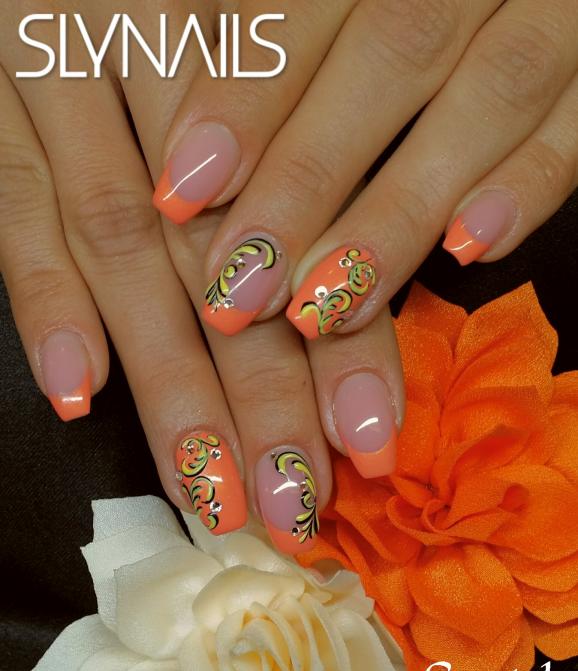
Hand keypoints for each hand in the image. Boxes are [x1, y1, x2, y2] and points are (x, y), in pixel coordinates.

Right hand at [0, 1, 345, 554]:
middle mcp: (165, 74)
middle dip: (260, 392)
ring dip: (167, 380)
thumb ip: (307, 162)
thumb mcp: (274, 55)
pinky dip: (43, 301)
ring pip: (124, 250)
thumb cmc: (207, 7)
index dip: (343, 342)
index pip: (311, 226)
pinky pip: (16, 204)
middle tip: (290, 500)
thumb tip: (352, 296)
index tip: (365, 440)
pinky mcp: (0, 99)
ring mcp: (68, 80)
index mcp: (260, 60)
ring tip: (204, 485)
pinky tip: (78, 393)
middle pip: (223, 257)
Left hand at [155, 0, 576, 477]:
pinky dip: (526, 188)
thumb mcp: (337, 15)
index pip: (308, 4)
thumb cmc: (386, 14)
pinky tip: (466, 253)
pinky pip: (575, 129)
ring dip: (398, 212)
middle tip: (241, 285)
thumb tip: (193, 162)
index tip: (181, 193)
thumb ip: (281, 53)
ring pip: (488, 94)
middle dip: (308, 179)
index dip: (243, 101)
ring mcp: (553, 9)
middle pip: (391, 53)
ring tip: (327, 307)